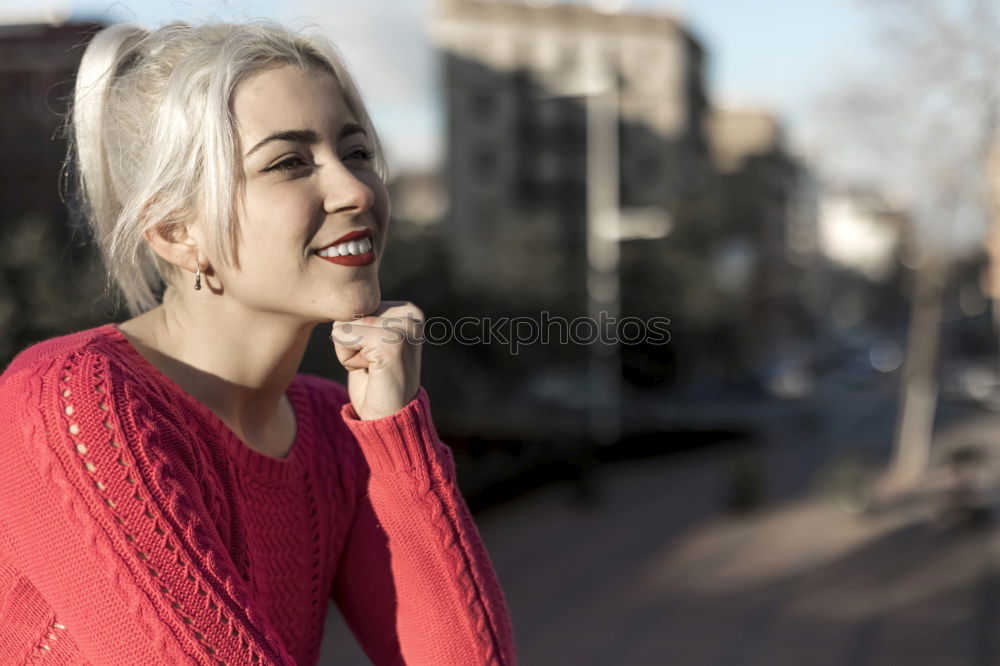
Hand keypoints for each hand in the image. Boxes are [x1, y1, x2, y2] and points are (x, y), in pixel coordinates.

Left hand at [331, 301, 423, 419]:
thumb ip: (361, 316)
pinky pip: (342, 338)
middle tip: (374, 364)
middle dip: (351, 342)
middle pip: (348, 312)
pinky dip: (349, 360)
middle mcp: (410, 313)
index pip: (356, 304)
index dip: (355, 335)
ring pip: (343, 325)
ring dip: (349, 352)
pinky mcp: (391, 342)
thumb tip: (341, 298)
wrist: (388, 418)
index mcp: (408, 309)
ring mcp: (403, 327)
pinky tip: (372, 372)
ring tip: (373, 367)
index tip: (376, 355)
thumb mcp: (369, 339)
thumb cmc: (374, 381)